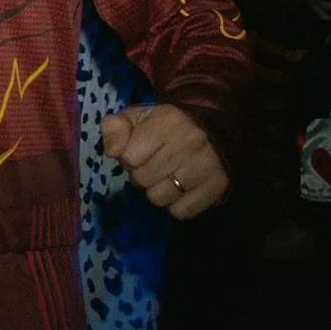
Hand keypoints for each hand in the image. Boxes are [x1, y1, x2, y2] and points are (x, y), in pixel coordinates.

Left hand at [100, 104, 228, 219]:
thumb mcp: (135, 117)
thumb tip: (112, 152)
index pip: (129, 158)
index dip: (128, 158)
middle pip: (142, 180)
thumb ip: (114, 128)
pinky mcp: (218, 186)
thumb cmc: (164, 126)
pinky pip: (181, 212)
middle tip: (153, 165)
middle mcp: (191, 142)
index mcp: (168, 121)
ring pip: (159, 198)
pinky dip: (176, 205)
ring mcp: (207, 165)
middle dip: (141, 175)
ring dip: (157, 191)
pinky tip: (181, 188)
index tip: (140, 152)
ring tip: (167, 176)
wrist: (211, 131)